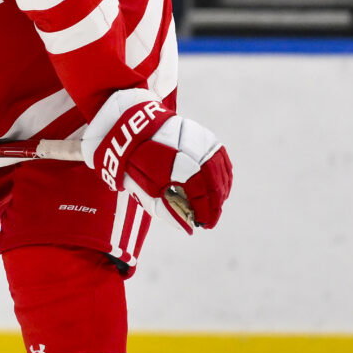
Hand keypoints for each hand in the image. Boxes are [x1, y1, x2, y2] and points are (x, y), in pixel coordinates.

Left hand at [81, 88, 232, 233]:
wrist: (130, 125)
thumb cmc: (134, 160)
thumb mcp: (143, 189)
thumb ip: (166, 209)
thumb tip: (187, 227)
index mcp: (177, 168)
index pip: (202, 196)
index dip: (205, 212)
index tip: (204, 224)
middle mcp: (194, 154)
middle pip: (214, 185)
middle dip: (214, 205)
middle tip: (209, 219)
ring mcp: (200, 142)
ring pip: (220, 172)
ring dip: (220, 190)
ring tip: (214, 205)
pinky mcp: (203, 135)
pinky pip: (219, 158)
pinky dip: (222, 173)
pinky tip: (218, 185)